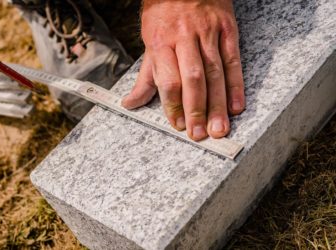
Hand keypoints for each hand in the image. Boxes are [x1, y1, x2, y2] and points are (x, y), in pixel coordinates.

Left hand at [122, 0, 244, 139]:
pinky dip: (236, 85)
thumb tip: (130, 104)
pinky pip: (233, 60)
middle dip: (196, 109)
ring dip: (217, 104)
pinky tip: (236, 106)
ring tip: (219, 129)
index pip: (168, 80)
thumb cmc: (163, 13)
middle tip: (199, 134)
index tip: (177, 125)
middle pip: (193, 78)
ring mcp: (208, 33)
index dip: (173, 105)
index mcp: (161, 41)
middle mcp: (184, 37)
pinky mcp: (227, 29)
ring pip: (214, 73)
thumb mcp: (149, 41)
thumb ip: (145, 76)